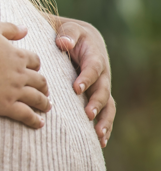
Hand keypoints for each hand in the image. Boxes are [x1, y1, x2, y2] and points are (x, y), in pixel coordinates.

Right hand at [0, 22, 50, 127]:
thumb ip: (11, 28)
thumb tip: (26, 29)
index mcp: (17, 56)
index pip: (34, 61)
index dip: (36, 66)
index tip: (35, 70)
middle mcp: (20, 74)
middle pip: (39, 81)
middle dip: (44, 86)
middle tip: (45, 91)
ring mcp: (14, 90)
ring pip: (36, 98)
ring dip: (44, 103)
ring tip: (47, 107)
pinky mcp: (5, 104)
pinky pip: (25, 114)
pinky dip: (34, 120)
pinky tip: (38, 123)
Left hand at [53, 18, 114, 146]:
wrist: (79, 38)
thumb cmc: (70, 34)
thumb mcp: (68, 28)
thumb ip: (67, 34)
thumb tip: (63, 42)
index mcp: (94, 56)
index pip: (93, 68)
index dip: (86, 78)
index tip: (76, 88)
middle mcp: (102, 74)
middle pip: (103, 90)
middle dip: (96, 103)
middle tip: (87, 115)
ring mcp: (101, 86)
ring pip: (107, 105)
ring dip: (105, 120)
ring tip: (99, 135)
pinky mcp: (97, 94)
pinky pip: (105, 112)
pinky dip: (105, 125)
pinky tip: (101, 141)